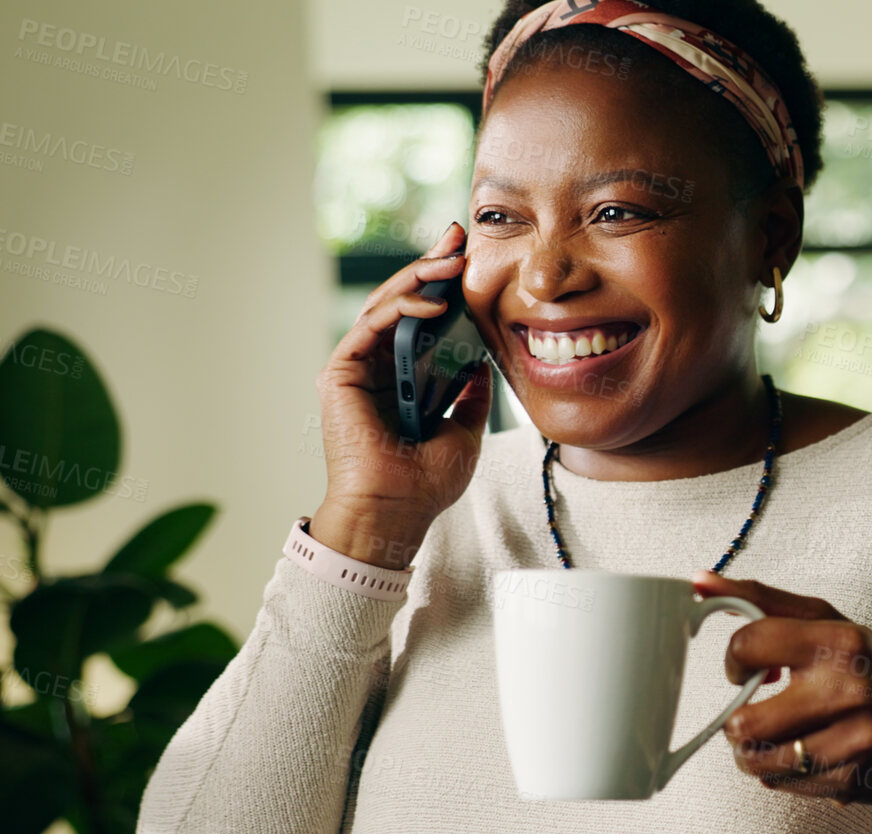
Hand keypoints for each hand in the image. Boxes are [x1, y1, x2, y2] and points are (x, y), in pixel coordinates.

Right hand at [311, 222, 491, 568]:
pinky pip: (371, 328)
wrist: (397, 511)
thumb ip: (469, 395)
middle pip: (401, 305)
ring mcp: (354, 369)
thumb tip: (482, 363)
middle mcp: (375, 369)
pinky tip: (432, 303)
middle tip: (456, 235)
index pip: (420, 321)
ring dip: (418, 279)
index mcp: (401, 379)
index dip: (441, 287)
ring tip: (450, 259)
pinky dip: (401, 310)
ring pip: (383, 307)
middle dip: (429, 267)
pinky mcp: (339, 374)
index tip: (466, 257)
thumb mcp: (465, 431)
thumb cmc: (426, 482)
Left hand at [694, 571, 871, 804]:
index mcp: (842, 641)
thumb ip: (762, 600)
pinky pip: (778, 785)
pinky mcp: (850, 780)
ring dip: (754, 752)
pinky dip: (779, 773)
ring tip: (780, 736)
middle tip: (760, 712)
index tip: (749, 668)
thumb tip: (700, 581)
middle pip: (744, 723)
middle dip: (739, 722)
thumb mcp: (824, 623)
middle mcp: (851, 690)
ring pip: (755, 761)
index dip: (734, 660)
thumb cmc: (862, 670)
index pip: (749, 645)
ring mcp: (853, 740)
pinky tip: (805, 755)